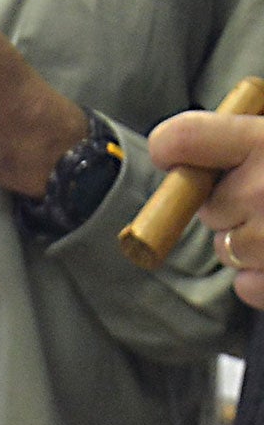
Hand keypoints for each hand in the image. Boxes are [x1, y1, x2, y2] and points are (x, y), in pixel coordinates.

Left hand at [148, 110, 263, 308]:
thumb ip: (238, 139)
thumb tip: (180, 151)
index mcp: (263, 141)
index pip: (181, 139)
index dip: (170, 149)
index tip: (175, 156)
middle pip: (206, 206)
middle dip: (229, 205)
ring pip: (226, 248)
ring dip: (248, 243)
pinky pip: (246, 285)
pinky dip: (261, 279)